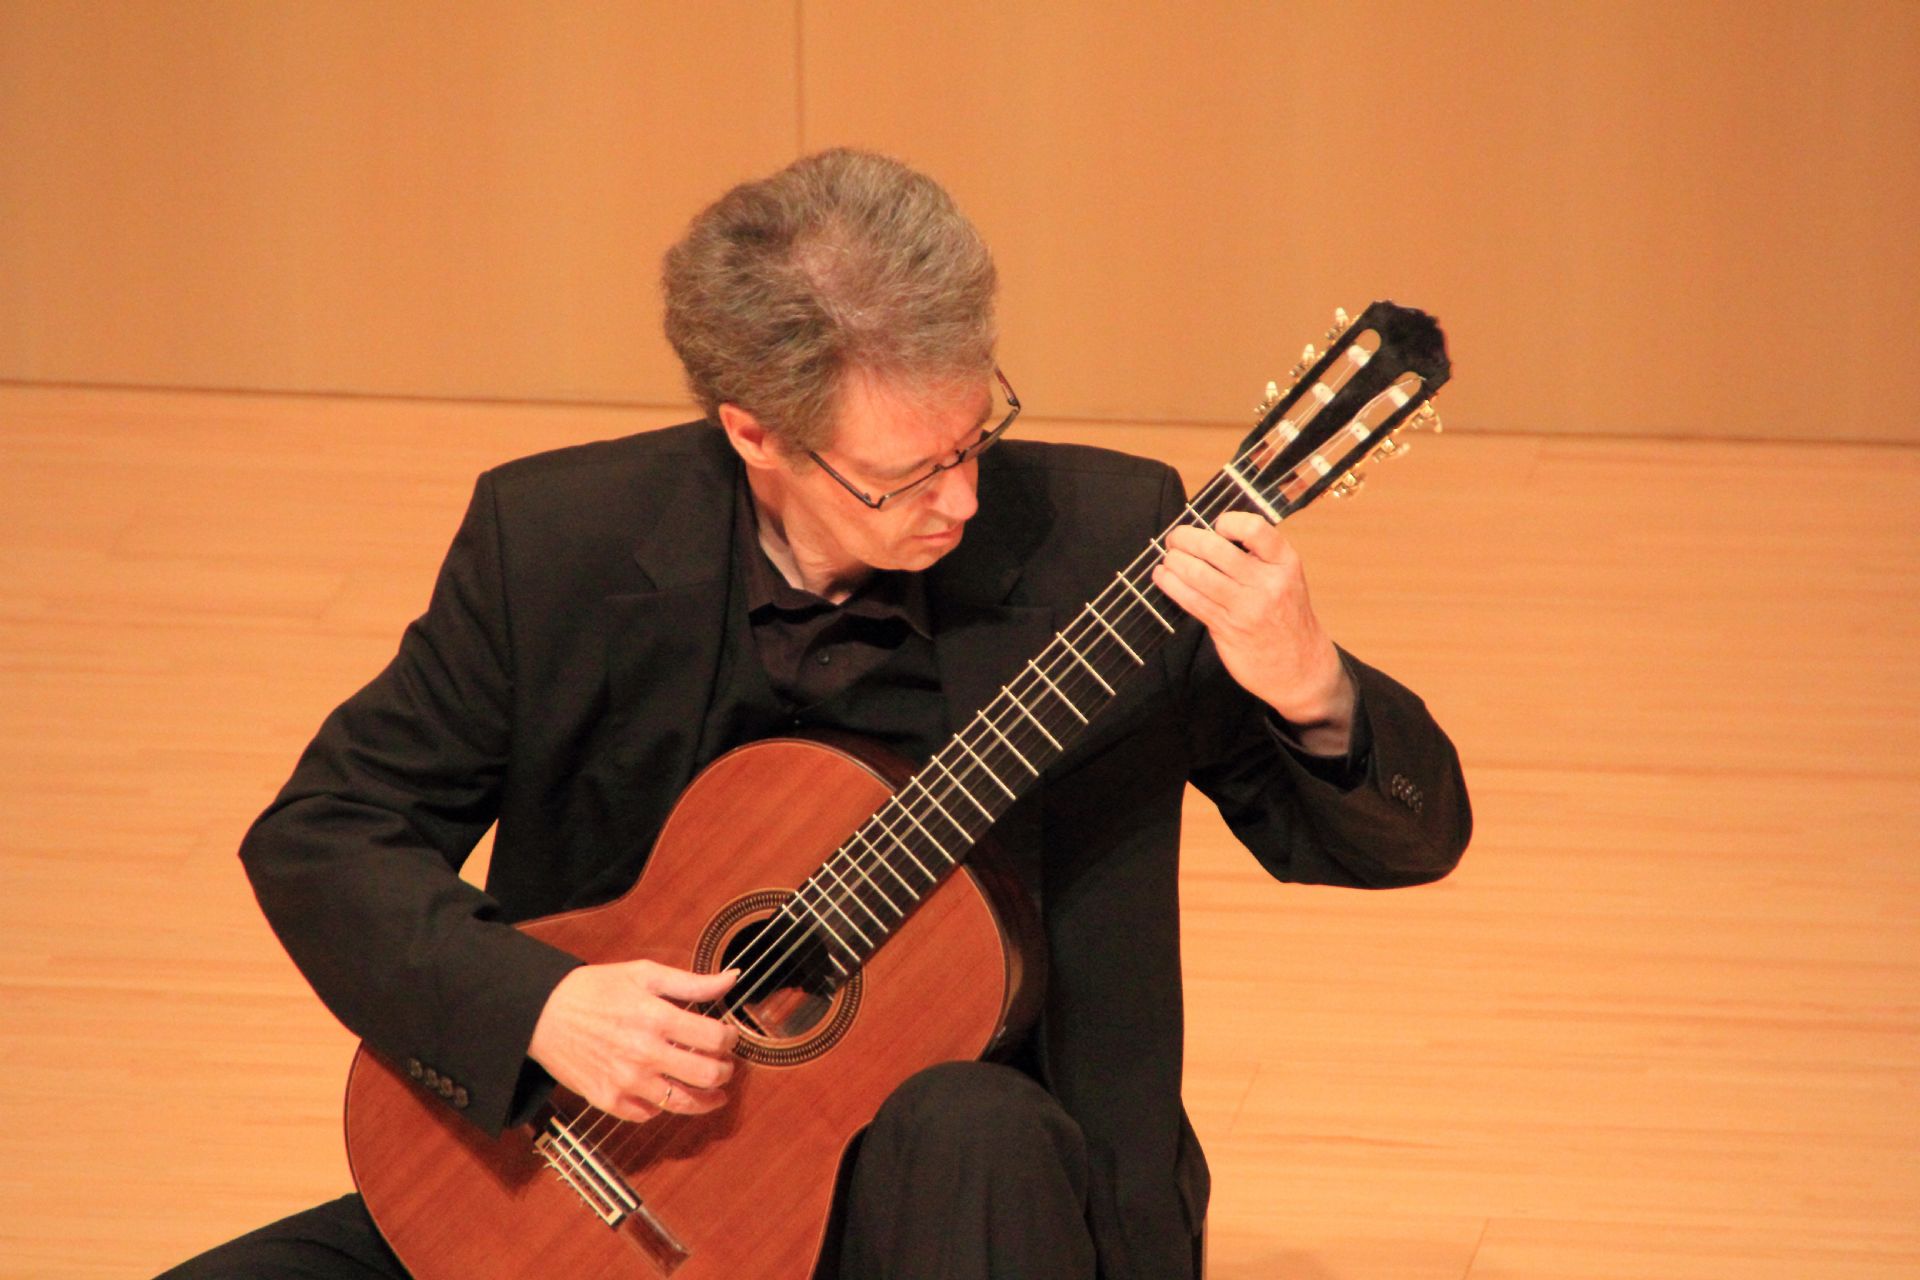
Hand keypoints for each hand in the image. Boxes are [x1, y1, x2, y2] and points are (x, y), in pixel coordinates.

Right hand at [527, 959, 740, 1122]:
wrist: (543, 1013)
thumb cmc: (595, 989)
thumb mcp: (644, 975)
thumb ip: (692, 982)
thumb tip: (732, 979)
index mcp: (656, 1017)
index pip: (715, 1039)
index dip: (730, 1039)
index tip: (728, 1037)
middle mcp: (644, 1054)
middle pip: (707, 1075)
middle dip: (725, 1071)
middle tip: (725, 1066)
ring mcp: (626, 1081)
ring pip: (683, 1103)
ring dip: (707, 1100)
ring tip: (715, 1094)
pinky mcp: (608, 1101)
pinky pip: (648, 1115)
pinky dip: (663, 1108)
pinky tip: (668, 1095)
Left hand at [1151, 510, 1355, 751]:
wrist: (1301, 667)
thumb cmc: (1287, 616)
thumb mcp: (1286, 578)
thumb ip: (1258, 556)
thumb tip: (1210, 533)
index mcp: (1285, 562)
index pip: (1254, 529)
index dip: (1228, 521)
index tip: (1215, 526)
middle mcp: (1268, 582)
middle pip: (1216, 550)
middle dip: (1186, 539)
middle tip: (1175, 538)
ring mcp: (1247, 607)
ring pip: (1199, 574)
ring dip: (1175, 561)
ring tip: (1167, 558)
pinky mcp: (1228, 628)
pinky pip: (1192, 601)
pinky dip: (1172, 585)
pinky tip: (1163, 577)